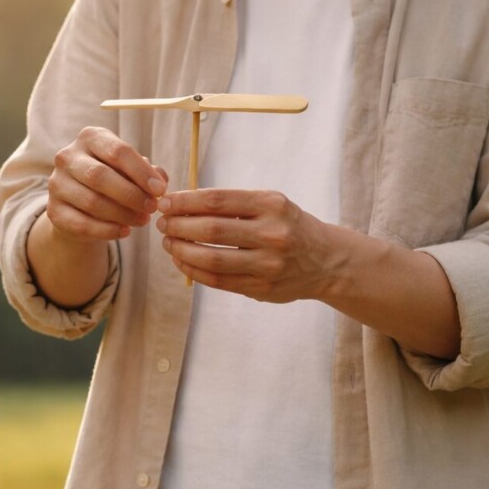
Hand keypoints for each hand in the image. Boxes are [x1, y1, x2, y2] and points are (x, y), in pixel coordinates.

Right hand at [46, 126, 167, 243]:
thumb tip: (161, 179)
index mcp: (90, 137)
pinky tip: (125, 231)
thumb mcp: (131, 170)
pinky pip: (82, 223)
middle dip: (131, 194)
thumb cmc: (113, 180)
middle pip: (100, 176)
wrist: (81, 204)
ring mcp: (57, 183)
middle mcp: (68, 156)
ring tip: (142, 220)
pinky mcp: (53, 210)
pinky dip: (107, 230)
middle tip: (152, 208)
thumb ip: (149, 172)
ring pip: (92, 202)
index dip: (141, 172)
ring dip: (122, 214)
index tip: (160, 190)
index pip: (117, 151)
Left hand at [157, 189, 340, 302]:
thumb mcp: (271, 204)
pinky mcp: (261, 287)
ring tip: (169, 243)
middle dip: (178, 226)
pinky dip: (193, 270)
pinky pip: (218, 280)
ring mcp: (267, 264)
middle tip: (162, 224)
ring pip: (212, 259)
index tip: (165, 203)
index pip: (217, 200)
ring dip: (181, 250)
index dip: (185, 202)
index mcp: (271, 205)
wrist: (326, 260)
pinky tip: (182, 261)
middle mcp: (272, 234)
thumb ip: (233, 204)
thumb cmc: (288, 226)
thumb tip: (182, 204)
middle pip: (211, 230)